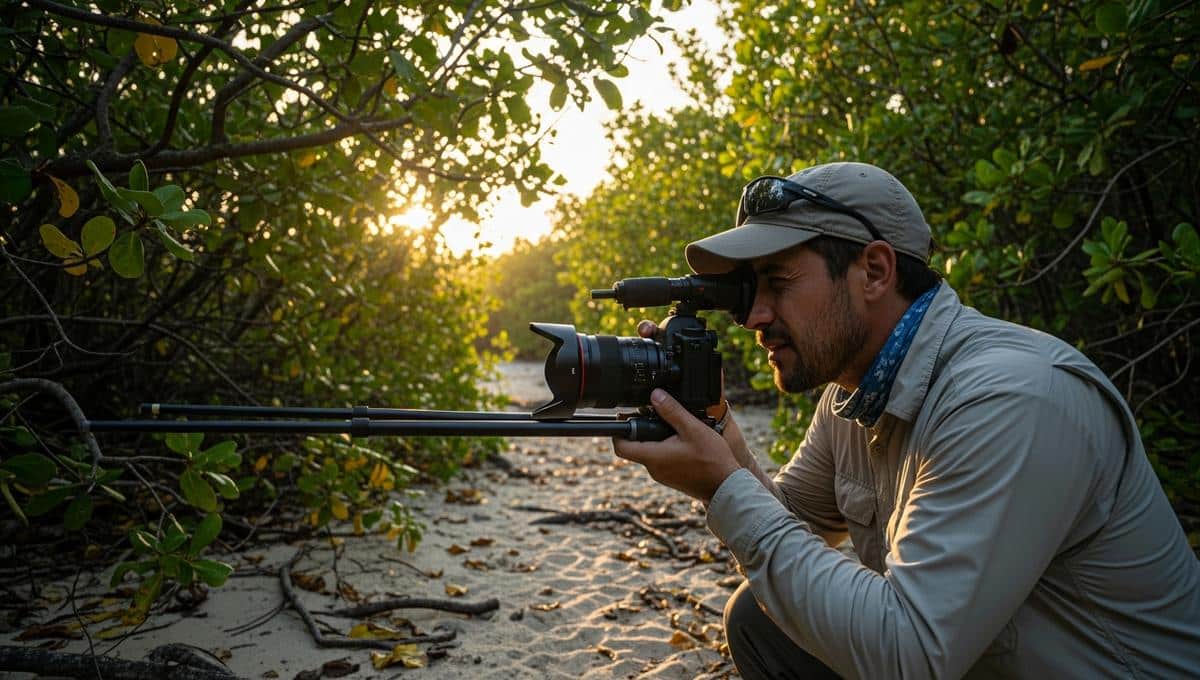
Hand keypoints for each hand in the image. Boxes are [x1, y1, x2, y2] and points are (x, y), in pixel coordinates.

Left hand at [635, 319, 757, 472]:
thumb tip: (655, 395)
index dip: (618, 431)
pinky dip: (666, 447)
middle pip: (636, 447)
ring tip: (674, 426)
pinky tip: (682, 440)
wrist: (727, 486)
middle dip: (643, 430)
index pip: (621, 447)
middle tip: (656, 414)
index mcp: (654, 457)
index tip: (626, 416)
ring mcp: (662, 476)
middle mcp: (654, 469)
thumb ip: (672, 411)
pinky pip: (661, 460)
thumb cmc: (712, 460)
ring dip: (657, 438)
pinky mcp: (672, 478)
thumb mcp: (692, 429)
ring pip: (650, 452)